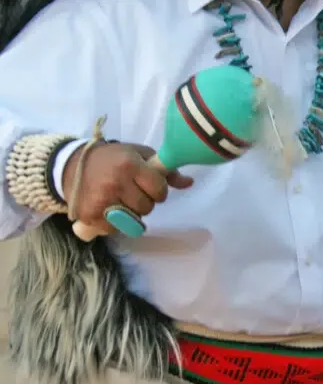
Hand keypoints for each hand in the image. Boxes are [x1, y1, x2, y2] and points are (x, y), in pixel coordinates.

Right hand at [63, 142, 192, 234]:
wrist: (71, 165)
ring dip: (131, 213)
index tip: (149, 184)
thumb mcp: (139, 154)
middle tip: (132, 191)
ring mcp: (102, 201)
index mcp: (130, 165)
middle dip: (144, 201)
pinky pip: (115, 229)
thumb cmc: (112, 158)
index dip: (158, 189)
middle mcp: (116, 183)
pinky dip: (115, 223)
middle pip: (147, 207)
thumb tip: (190, 183)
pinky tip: (109, 208)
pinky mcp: (90, 215)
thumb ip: (165, 170)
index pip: (159, 189)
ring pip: (133, 220)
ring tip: (121, 199)